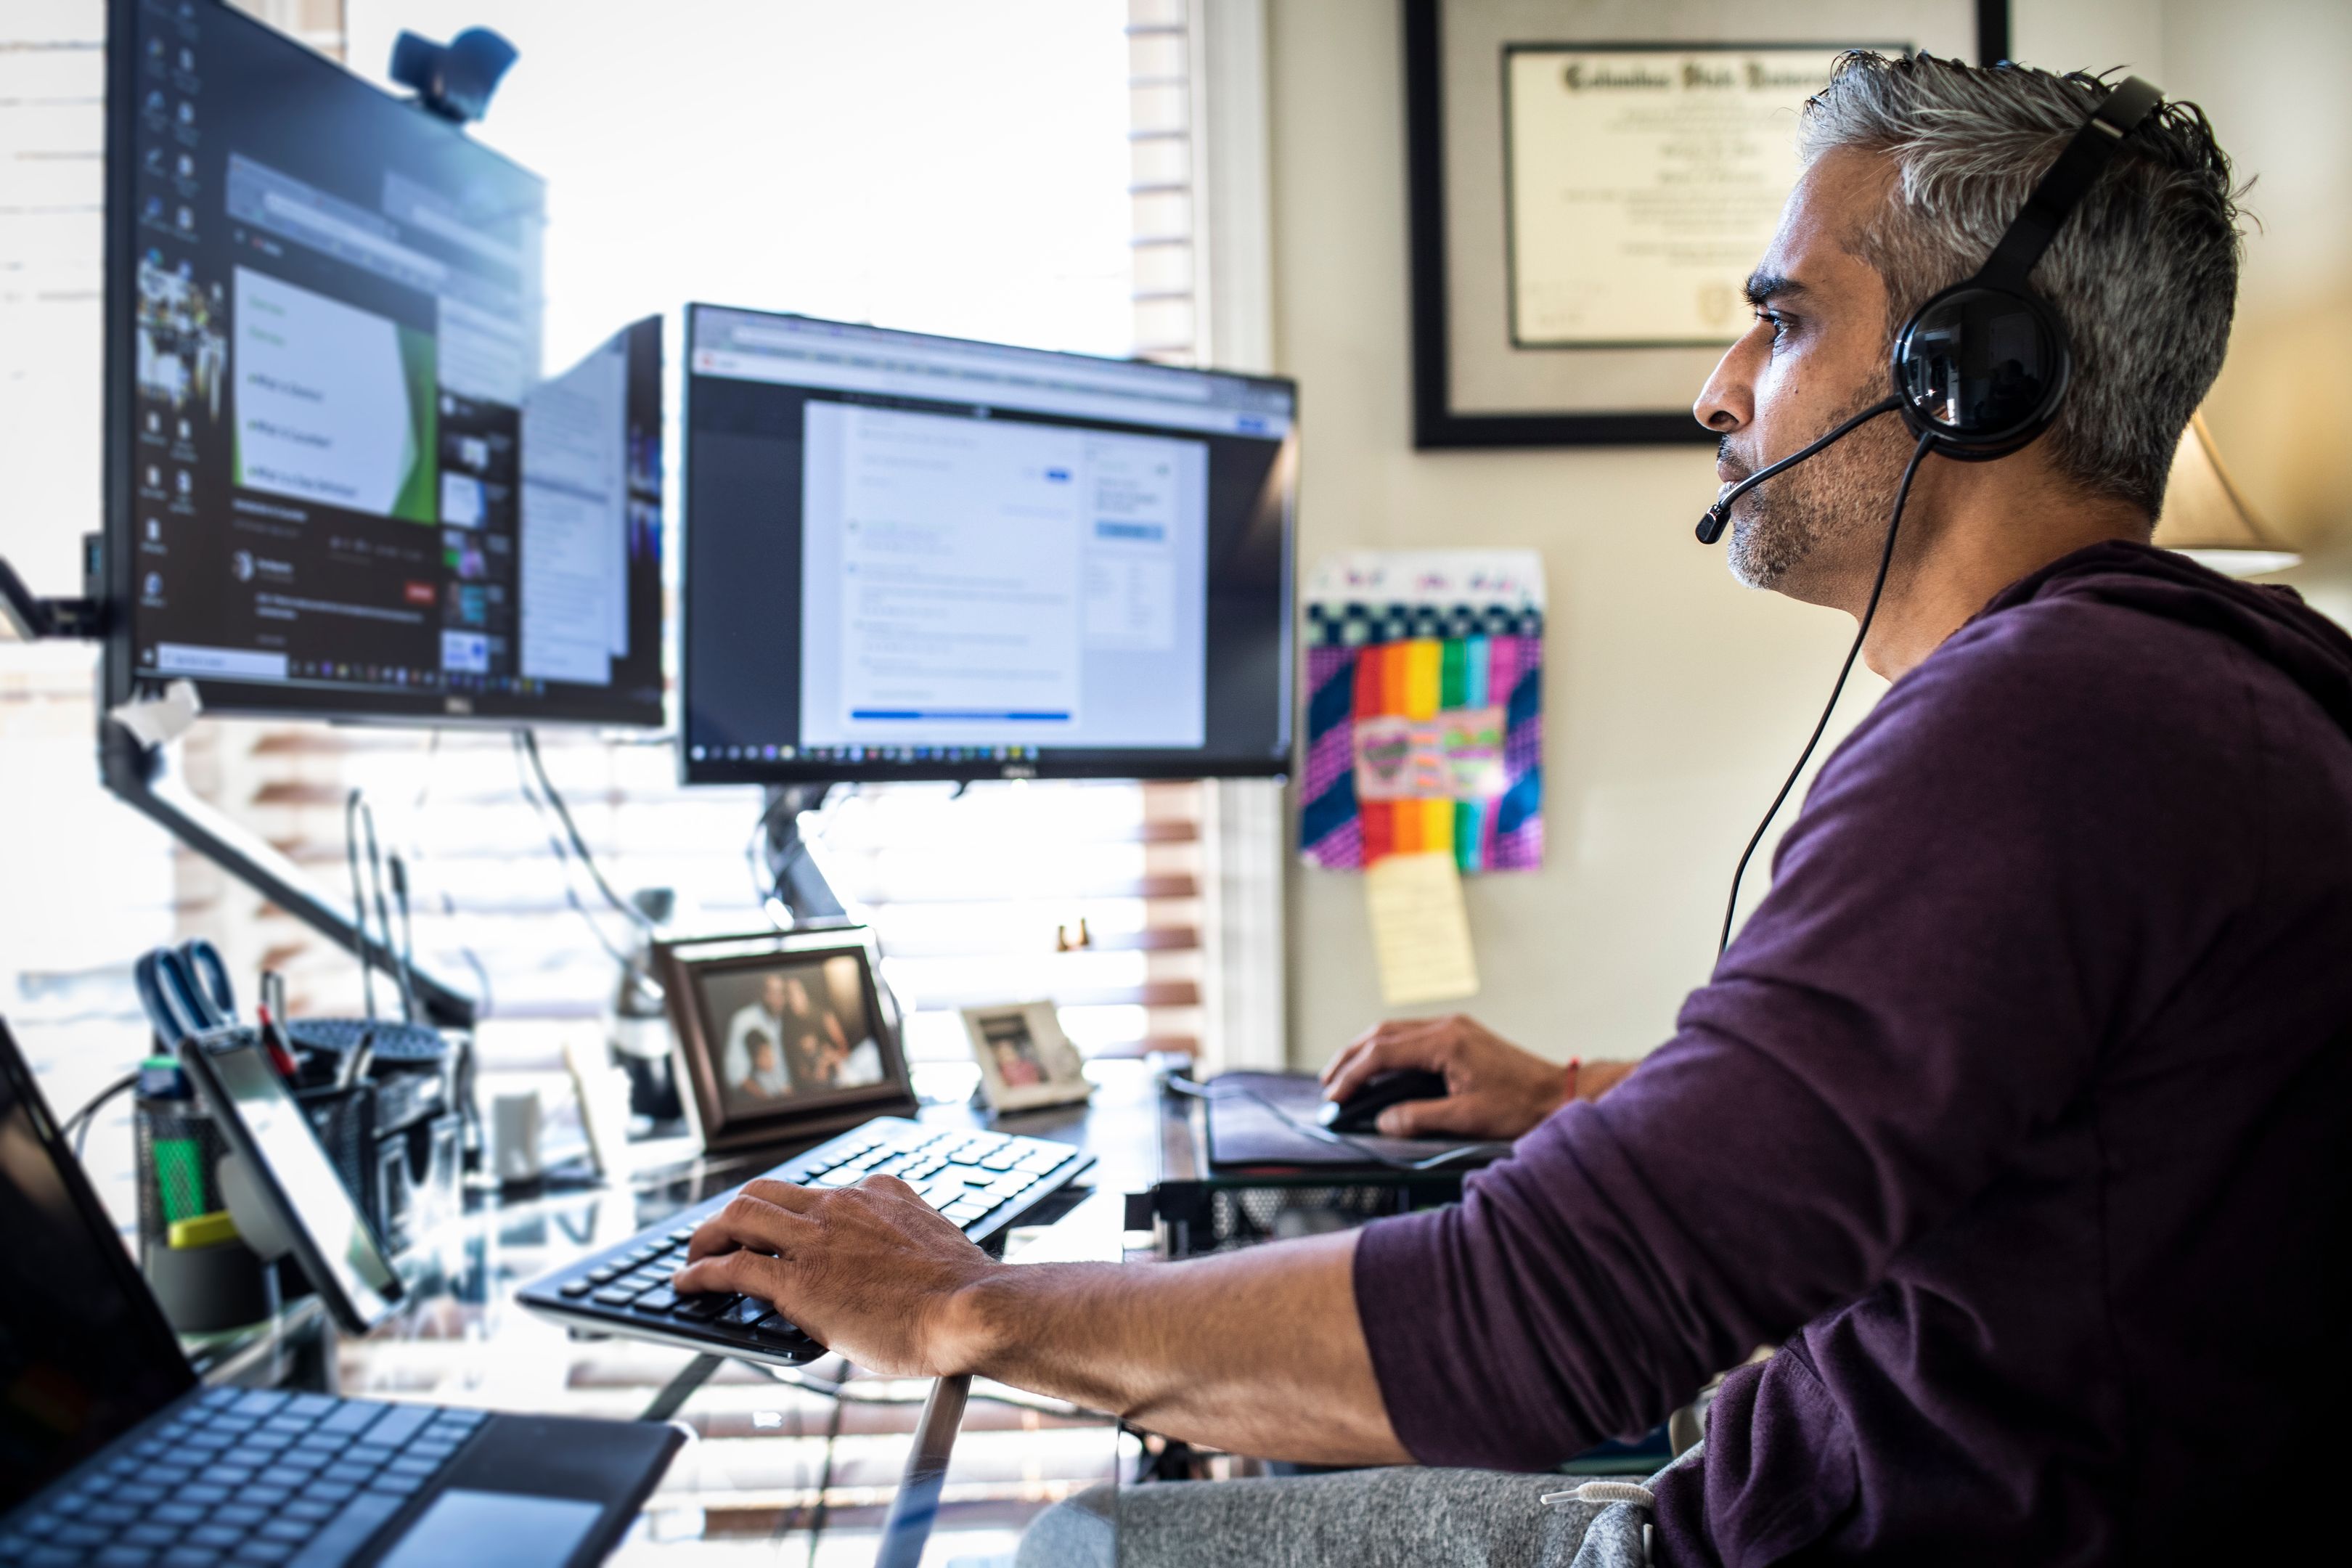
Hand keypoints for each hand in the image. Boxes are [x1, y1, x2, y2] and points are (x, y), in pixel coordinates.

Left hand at [671, 1175, 999, 1375]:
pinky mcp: (798, 1281)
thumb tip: (888, 1268)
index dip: (787, 1213)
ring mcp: (816, 1239)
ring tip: (693, 1255)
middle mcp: (841, 1205)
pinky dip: (701, 1271)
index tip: (777, 1230)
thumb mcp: (932, 1244)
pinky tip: (686, 1284)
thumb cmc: (962, 1293)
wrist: (971, 1308)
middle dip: (733, 1213)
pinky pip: (732, 1266)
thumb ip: (901, 1242)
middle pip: (765, 1191)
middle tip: (718, 1235)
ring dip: (708, 1234)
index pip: (816, 1192)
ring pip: (740, 1214)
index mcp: (878, 1193)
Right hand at [1321, 1015, 1623, 1139]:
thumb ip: (1419, 1117)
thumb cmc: (1521, 1106)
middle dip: (1349, 1057)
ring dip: (1366, 1050)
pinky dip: (1387, 1050)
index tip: (1334, 1097)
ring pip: (1395, 1031)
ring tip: (1344, 1074)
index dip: (1353, 1075)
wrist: (1560, 1093)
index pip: (1383, 1053)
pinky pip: (1412, 1035)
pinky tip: (1380, 1068)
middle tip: (1327, 1083)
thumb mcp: (1467, 1118)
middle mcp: (1447, 1026)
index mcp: (1445, 1041)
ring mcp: (1454, 1027)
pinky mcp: (1460, 1035)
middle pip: (1382, 1033)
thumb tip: (1382, 1122)